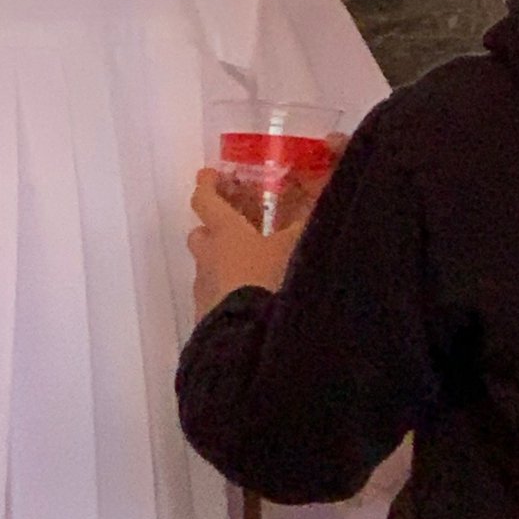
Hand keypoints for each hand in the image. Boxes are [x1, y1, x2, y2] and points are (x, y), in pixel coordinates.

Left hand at [187, 140, 344, 321]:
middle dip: (214, 229)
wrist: (249, 344)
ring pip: (206, 268)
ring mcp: (204, 290)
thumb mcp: (297, 249)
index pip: (205, 199)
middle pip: (201, 234)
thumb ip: (306, 227)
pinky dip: (227, 295)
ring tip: (251, 272)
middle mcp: (208, 257)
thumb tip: (317, 206)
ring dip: (222, 265)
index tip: (211, 174)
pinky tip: (250, 304)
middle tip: (238, 229)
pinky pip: (213, 298)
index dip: (208, 184)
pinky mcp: (205, 319)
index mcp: (225, 232)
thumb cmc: (272, 282)